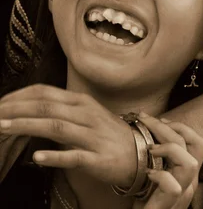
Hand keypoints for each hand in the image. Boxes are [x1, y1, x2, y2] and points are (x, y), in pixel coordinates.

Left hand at [0, 84, 136, 187]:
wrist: (139, 153)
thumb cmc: (107, 134)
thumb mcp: (85, 115)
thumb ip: (61, 111)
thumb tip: (30, 109)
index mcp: (81, 102)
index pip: (45, 93)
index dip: (20, 96)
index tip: (0, 103)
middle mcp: (86, 115)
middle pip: (47, 107)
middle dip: (17, 109)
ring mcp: (93, 136)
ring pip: (56, 127)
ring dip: (28, 126)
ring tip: (4, 127)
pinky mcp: (98, 158)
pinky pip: (74, 156)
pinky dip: (55, 156)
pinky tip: (38, 157)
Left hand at [138, 113, 202, 208]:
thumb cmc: (145, 199)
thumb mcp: (157, 172)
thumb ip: (160, 155)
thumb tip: (148, 126)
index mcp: (188, 173)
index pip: (198, 141)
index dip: (181, 126)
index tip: (161, 118)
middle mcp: (190, 183)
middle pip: (194, 145)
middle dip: (169, 126)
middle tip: (145, 119)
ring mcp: (182, 195)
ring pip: (190, 163)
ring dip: (168, 148)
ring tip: (150, 148)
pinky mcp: (169, 206)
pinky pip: (173, 187)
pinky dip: (160, 175)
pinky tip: (147, 173)